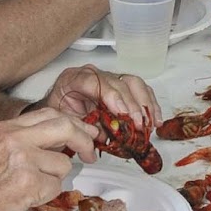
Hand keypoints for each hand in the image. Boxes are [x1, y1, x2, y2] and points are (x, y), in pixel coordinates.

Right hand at [0, 110, 92, 210]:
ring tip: (29, 189)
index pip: (48, 114)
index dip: (71, 123)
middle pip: (65, 126)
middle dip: (83, 140)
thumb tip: (52, 143)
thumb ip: (18, 142)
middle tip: (90, 152)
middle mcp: (14, 138)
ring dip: (54, 179)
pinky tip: (25, 199)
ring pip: (62, 164)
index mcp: (4, 129)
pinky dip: (47, 196)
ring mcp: (23, 158)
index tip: (84, 130)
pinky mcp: (29, 182)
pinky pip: (56, 187)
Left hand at [44, 63, 161, 132]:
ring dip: (145, 104)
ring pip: (133, 83)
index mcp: (73, 79)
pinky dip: (149, 105)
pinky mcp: (119, 85)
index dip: (112, 96)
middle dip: (132, 104)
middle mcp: (93, 74)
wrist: (55, 107)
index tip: (122, 113)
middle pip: (119, 82)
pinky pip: (139, 90)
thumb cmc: (58, 113)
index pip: (96, 82)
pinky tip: (154, 119)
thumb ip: (82, 126)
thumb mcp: (63, 120)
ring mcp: (108, 78)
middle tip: (137, 124)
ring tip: (149, 124)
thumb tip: (103, 136)